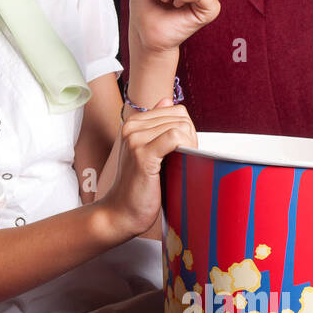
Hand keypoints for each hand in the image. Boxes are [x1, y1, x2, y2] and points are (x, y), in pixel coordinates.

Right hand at [98, 96, 196, 237]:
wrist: (121, 212)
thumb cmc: (138, 186)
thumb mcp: (147, 151)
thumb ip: (156, 125)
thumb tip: (167, 99)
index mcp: (133, 123)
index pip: (176, 110)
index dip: (187, 130)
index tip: (183, 150)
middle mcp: (131, 127)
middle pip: (180, 117)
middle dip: (190, 137)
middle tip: (184, 160)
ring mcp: (135, 140)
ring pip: (180, 126)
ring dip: (190, 145)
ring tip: (181, 164)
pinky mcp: (142, 155)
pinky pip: (175, 137)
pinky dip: (186, 148)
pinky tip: (181, 164)